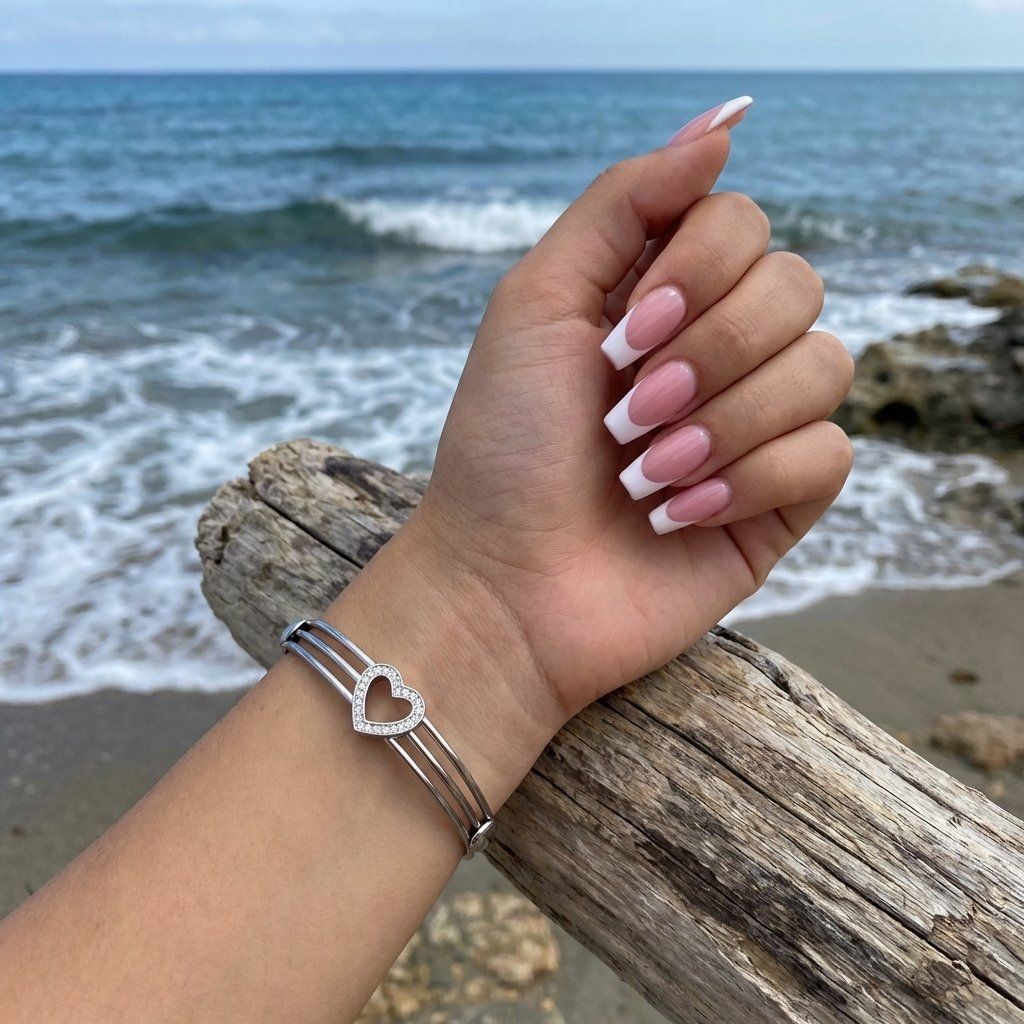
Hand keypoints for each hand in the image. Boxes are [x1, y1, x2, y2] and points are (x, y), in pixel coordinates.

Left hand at [397, 117, 852, 730]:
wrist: (506, 583)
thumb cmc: (504, 447)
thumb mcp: (537, 300)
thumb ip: (624, 202)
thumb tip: (725, 125)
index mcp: (661, 295)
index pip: (743, 222)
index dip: (698, 269)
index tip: (622, 335)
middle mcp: (718, 349)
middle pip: (797, 286)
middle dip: (708, 352)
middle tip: (626, 414)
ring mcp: (755, 424)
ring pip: (823, 368)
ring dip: (724, 422)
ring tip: (644, 475)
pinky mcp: (782, 499)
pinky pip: (829, 454)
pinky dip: (749, 480)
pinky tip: (680, 515)